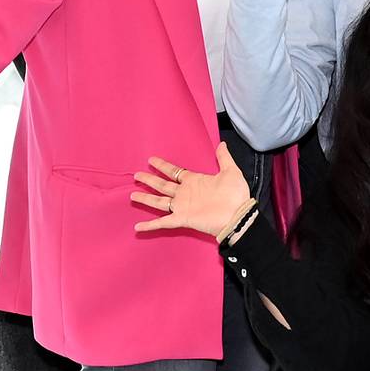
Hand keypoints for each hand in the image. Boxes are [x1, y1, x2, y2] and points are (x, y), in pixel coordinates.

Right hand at [132, 143, 253, 239]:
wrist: (238, 215)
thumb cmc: (235, 195)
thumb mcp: (231, 172)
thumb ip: (224, 158)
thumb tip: (222, 143)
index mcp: (194, 181)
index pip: (174, 171)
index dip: (163, 166)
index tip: (151, 160)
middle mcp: (185, 193)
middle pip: (162, 185)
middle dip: (149, 180)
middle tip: (136, 175)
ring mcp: (182, 206)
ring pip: (159, 201)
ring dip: (146, 199)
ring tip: (132, 195)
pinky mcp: (182, 219)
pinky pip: (163, 222)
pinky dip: (150, 225)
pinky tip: (138, 227)